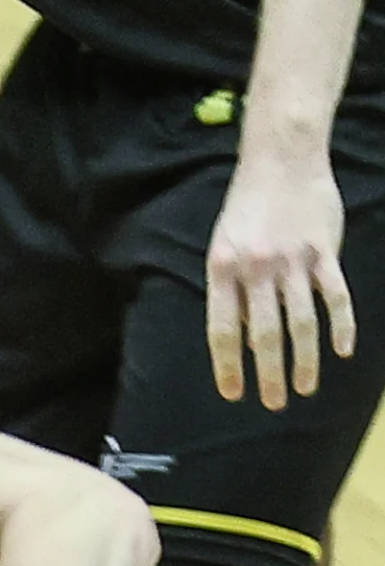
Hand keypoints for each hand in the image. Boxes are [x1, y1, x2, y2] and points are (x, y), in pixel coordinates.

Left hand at [208, 148, 356, 407]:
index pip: (221, 331)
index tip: (234, 394)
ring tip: (305, 388)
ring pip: (301, 321)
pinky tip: (343, 350)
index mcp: (223, 271)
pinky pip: (335, 295)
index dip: (228, 366)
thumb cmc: (247, 209)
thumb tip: (242, 340)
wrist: (282, 161)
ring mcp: (293, 261)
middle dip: (268, 374)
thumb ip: (232, 292)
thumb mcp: (224, 248)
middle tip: (273, 404)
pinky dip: (341, 324)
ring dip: (305, 359)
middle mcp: (256, 270)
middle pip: (264, 334)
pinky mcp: (324, 251)